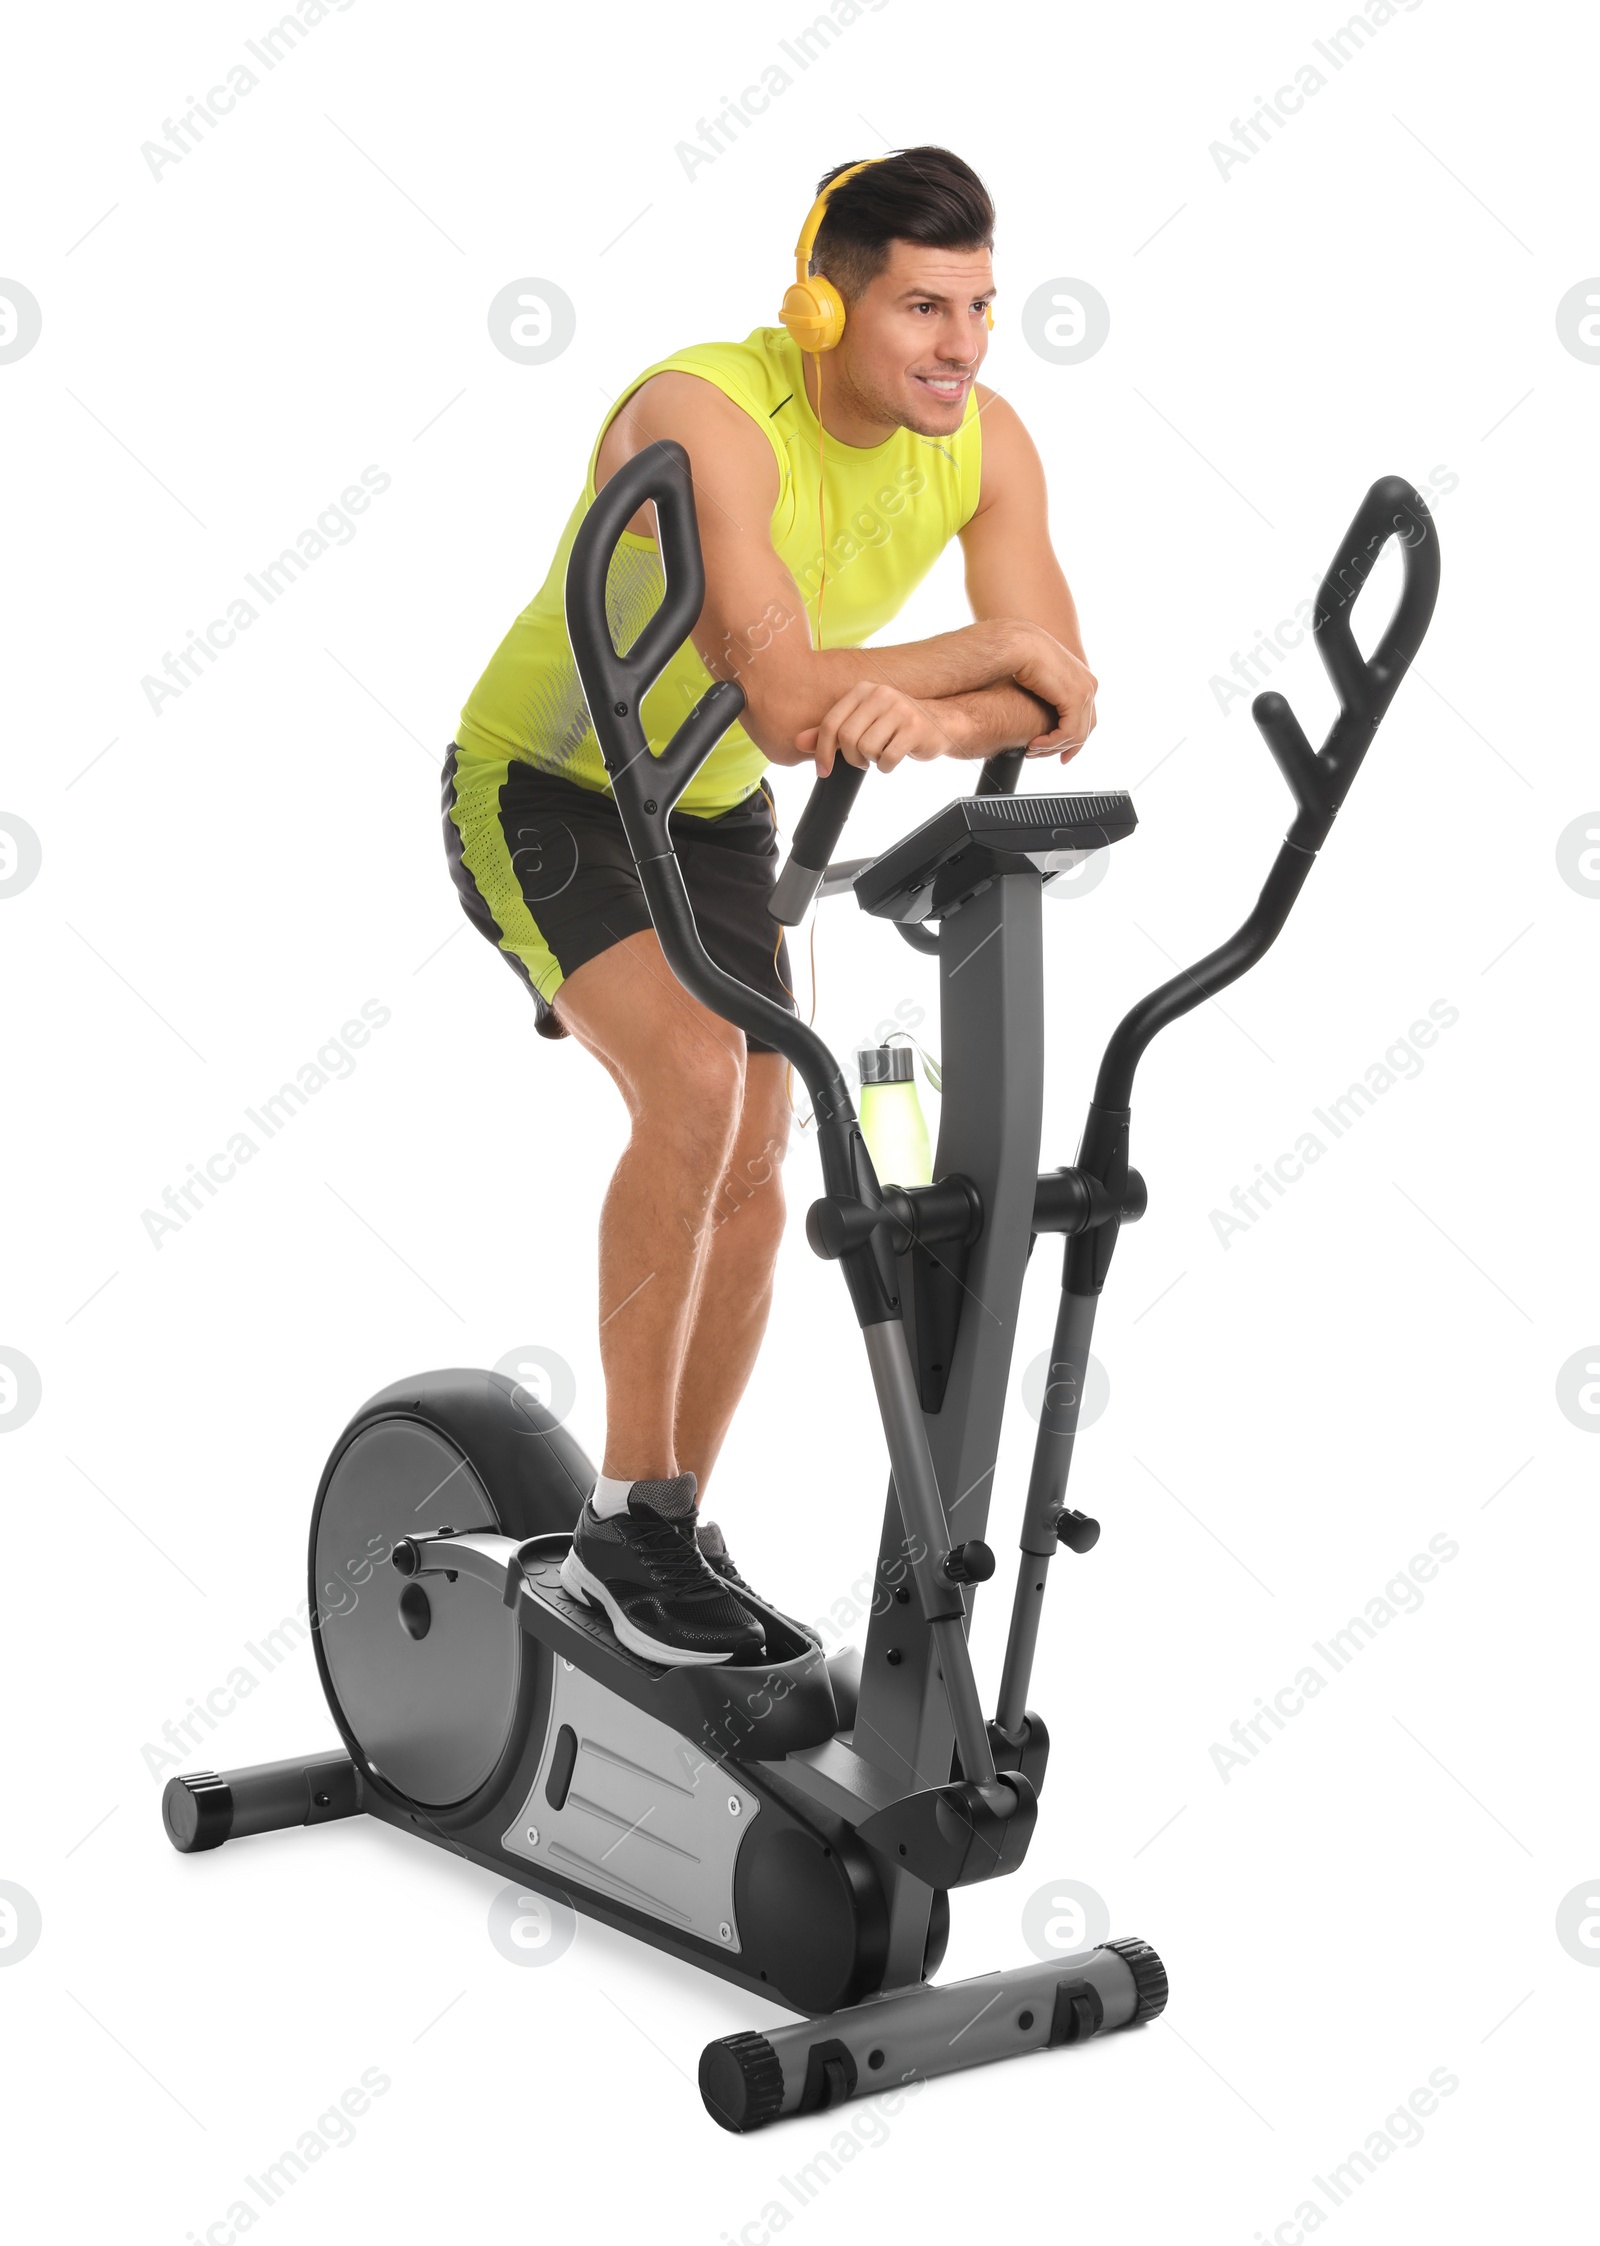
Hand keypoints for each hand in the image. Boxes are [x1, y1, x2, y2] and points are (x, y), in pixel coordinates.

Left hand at [796, 682, 966, 774]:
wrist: (940, 723)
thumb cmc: (896, 725)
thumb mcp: (860, 724)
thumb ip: (830, 733)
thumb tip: (798, 742)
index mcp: (862, 690)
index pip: (830, 723)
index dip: (821, 751)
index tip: (823, 771)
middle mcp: (879, 694)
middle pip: (847, 738)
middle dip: (850, 758)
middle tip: (861, 760)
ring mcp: (899, 709)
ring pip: (867, 749)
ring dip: (872, 760)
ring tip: (881, 754)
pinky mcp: (914, 728)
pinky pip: (888, 758)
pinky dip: (887, 766)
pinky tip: (894, 757)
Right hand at [1009, 624, 1097, 758]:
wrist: (1018, 645)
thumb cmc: (1020, 660)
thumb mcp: (1040, 683)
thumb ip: (1047, 698)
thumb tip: (1040, 713)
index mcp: (1084, 680)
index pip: (1086, 719)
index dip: (1072, 740)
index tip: (1060, 755)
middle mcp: (1090, 686)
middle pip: (1086, 728)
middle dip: (1065, 748)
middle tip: (1040, 756)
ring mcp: (1086, 691)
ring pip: (1077, 735)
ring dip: (1053, 747)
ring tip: (1032, 750)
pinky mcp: (1076, 697)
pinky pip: (1069, 732)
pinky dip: (1052, 742)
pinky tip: (1034, 743)